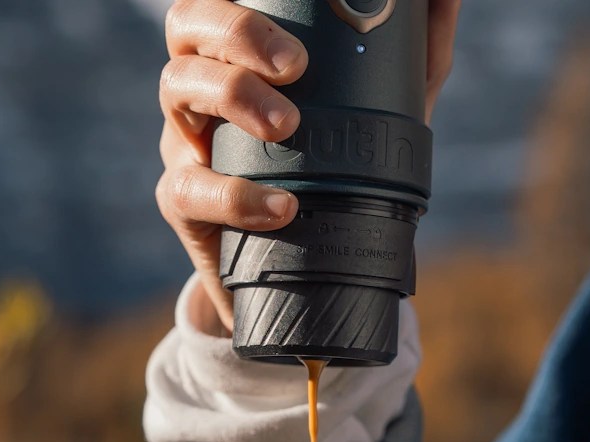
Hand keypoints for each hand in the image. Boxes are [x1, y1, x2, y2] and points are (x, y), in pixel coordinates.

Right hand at [155, 0, 461, 333]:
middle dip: (238, 35)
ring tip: (287, 127)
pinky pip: (187, 187)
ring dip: (232, 96)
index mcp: (240, 52)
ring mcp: (185, 139)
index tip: (299, 31)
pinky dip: (235, 196)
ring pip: (174, 88)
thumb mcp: (384, 111)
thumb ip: (414, 55)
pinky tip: (282, 206)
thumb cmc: (341, 168)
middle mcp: (204, 85)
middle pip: (187, 26)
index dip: (240, 2)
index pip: (220, 1)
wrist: (306, 267)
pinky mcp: (181, 199)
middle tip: (295, 67)